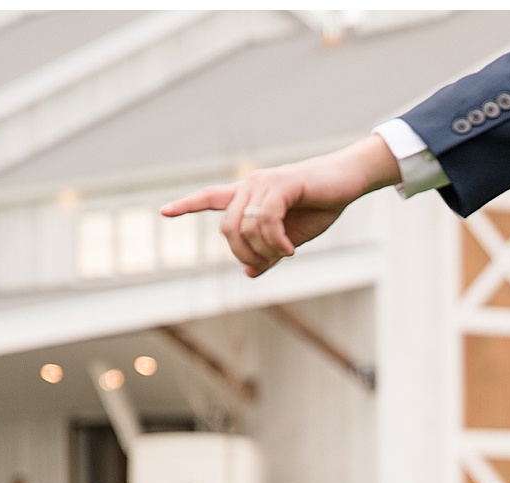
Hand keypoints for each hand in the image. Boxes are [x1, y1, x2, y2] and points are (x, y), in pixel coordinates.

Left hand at [160, 134, 400, 277]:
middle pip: (227, 228)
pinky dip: (276, 242)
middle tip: (267, 264)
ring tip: (286, 255)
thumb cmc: (320, 206)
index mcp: (249, 196)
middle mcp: (250, 185)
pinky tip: (291, 250)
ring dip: (265, 250)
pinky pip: (266, 220)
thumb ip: (268, 254)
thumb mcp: (291, 238)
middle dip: (243, 253)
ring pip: (246, 227)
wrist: (347, 182)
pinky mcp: (280, 185)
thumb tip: (248, 273)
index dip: (186, 205)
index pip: (210, 198)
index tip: (163, 212)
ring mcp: (264, 183)